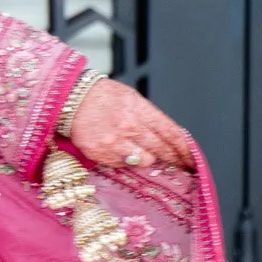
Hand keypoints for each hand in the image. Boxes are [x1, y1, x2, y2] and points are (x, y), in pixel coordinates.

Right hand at [65, 77, 191, 172]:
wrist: (70, 100)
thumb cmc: (102, 97)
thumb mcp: (130, 98)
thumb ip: (148, 116)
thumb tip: (168, 135)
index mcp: (139, 109)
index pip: (170, 132)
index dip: (184, 147)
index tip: (191, 156)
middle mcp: (129, 127)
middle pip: (161, 149)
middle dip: (173, 158)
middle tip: (181, 164)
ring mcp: (114, 142)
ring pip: (144, 160)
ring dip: (147, 158)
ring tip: (142, 151)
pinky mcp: (101, 154)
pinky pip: (122, 165)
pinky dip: (125, 160)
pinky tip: (120, 150)